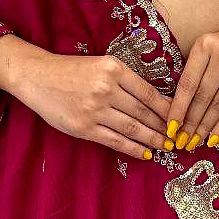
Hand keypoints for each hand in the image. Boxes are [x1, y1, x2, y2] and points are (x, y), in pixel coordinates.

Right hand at [16, 51, 172, 161]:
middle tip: (178, 137)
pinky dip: (133, 149)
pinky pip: (115, 141)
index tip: (180, 117)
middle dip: (164, 127)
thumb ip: (124, 80)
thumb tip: (153, 100)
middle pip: (144, 112)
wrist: (38, 77)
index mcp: (114, 68)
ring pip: (133, 128)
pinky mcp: (84, 127)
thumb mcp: (101, 65)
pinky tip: (145, 153)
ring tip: (166, 146)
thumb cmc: (71, 70)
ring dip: (153, 140)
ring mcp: (95, 109)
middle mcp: (107, 88)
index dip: (167, 109)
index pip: (149, 92)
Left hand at [166, 16, 218, 153]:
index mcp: (206, 45)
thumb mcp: (210, 45)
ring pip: (218, 105)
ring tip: (194, 142)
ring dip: (204, 127)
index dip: (178, 107)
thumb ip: (197, 67)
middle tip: (181, 141)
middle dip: (189, 122)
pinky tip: (213, 138)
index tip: (170, 126)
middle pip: (202, 96)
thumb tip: (178, 103)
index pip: (188, 83)